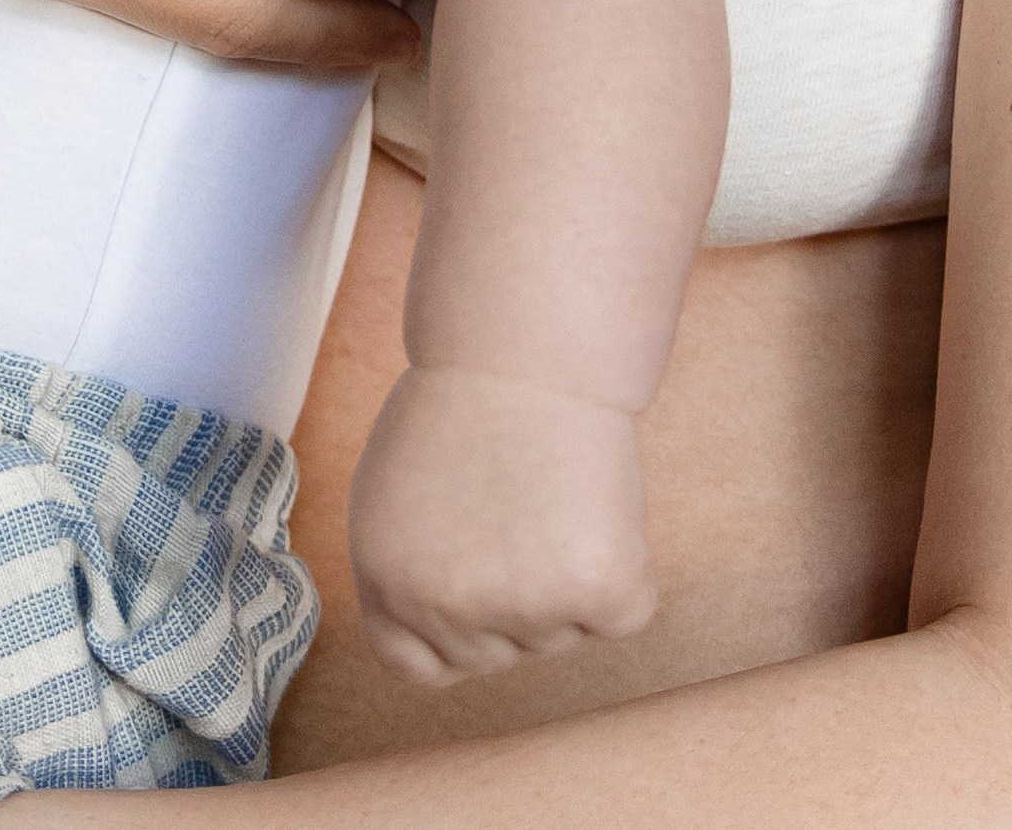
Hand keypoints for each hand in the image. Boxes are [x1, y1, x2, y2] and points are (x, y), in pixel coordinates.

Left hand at [349, 365, 656, 681]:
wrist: (528, 346)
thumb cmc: (462, 401)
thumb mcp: (391, 491)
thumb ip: (406, 570)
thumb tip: (436, 631)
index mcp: (386, 582)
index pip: (416, 665)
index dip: (450, 636)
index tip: (475, 591)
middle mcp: (447, 609)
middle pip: (496, 654)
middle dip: (513, 598)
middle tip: (520, 508)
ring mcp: (524, 610)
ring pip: (560, 634)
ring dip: (565, 578)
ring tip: (550, 490)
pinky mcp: (598, 593)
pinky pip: (622, 613)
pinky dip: (625, 569)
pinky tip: (597, 502)